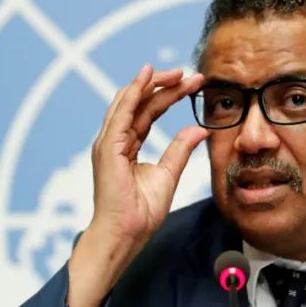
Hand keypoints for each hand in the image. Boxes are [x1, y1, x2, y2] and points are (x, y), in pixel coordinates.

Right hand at [90, 64, 208, 245]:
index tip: (194, 85)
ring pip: (130, 101)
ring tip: (177, 73)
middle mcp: (116, 139)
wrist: (125, 234)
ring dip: (153, 83)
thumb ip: (179, 150)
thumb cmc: (141, 212)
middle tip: (192, 75)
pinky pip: (122, 113)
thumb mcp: (168, 174)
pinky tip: (147, 78)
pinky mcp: (108, 147)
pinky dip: (134, 92)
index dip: (171, 95)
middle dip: (165, 85)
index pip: (149, 111)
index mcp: (127, 145)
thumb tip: (197, 129)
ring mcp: (109, 142)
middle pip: (140, 102)